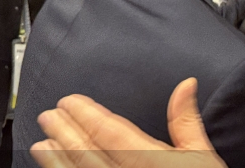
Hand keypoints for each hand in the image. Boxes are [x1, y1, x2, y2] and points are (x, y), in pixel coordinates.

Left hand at [30, 78, 225, 167]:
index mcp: (148, 160)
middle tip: (49, 115)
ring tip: (42, 144)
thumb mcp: (202, 156)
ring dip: (57, 160)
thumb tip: (186, 84)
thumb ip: (186, 121)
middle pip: (87, 152)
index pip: (109, 132)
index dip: (86, 114)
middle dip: (65, 131)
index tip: (70, 101)